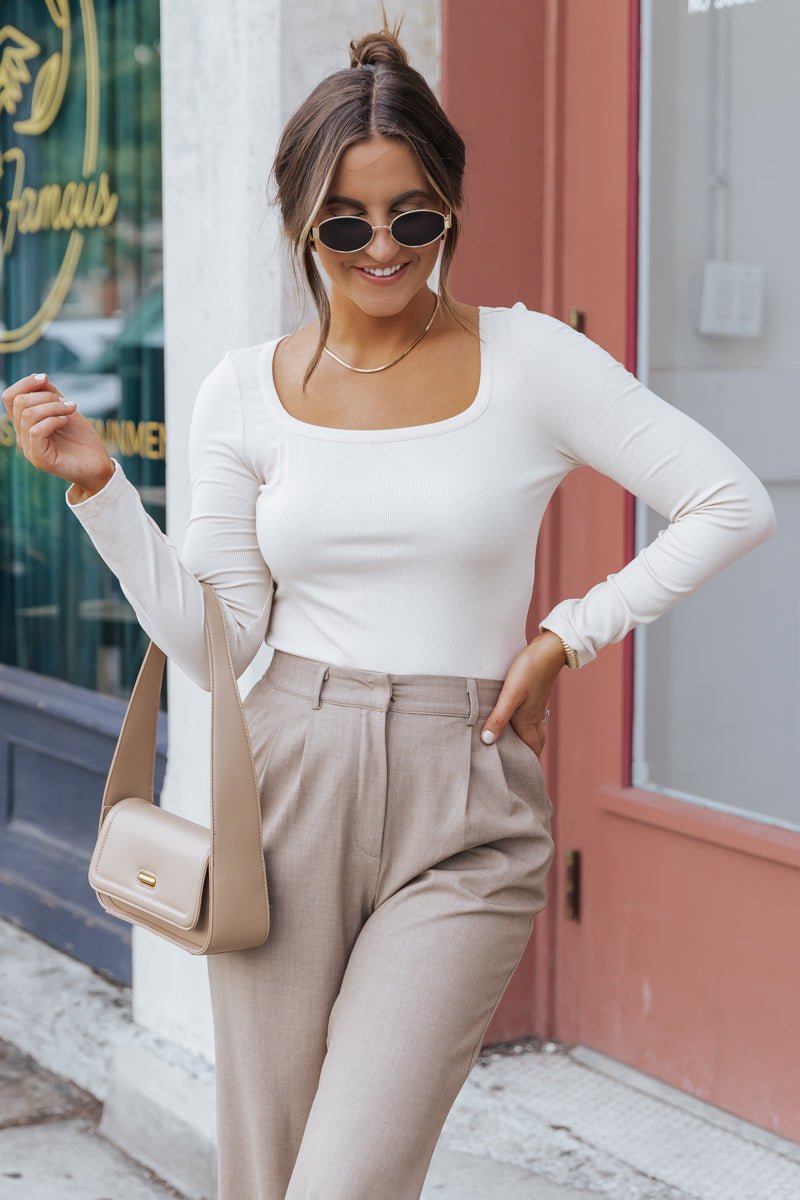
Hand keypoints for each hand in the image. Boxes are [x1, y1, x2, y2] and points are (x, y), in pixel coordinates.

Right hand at [2, 372, 113, 494]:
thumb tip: (40, 378)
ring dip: (54, 406)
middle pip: (19, 402)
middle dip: (46, 395)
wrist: (98, 466)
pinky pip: (36, 430)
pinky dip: (53, 420)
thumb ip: (50, 395)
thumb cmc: (82, 439)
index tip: (45, 378)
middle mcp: (22, 436)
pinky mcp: (39, 459)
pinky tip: (66, 422)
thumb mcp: (65, 410)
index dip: (25, 383)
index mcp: (25, 424)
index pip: (10, 397)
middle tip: (68, 403)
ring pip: (28, 414)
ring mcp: (29, 449)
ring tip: (71, 410)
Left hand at [480, 630, 565, 756]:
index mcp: (528, 721)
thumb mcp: (510, 695)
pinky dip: (525, 725)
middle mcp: (534, 716)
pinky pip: (531, 717)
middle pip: (534, 743)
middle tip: (519, 768)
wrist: (548, 649)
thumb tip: (487, 741)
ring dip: (527, 740)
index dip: (528, 765)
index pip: (531, 750)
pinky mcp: (534, 694)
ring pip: (534, 730)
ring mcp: (536, 705)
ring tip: (516, 748)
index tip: (524, 779)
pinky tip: (516, 719)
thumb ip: (499, 718)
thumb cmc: (529, 671)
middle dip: (528, 756)